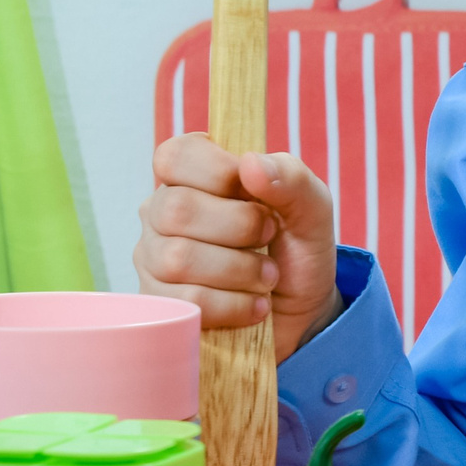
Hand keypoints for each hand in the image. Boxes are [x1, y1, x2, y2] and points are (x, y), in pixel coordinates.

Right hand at [133, 133, 343, 362]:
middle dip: (240, 227)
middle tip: (270, 237)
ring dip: (241, 270)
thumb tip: (250, 163)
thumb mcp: (311, 207)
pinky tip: (255, 304)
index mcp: (194, 175)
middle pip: (176, 209)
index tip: (254, 192)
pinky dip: (234, 305)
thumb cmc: (297, 248)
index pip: (174, 156)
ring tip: (268, 276)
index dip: (217, 172)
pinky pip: (186, 302)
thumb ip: (291, 178)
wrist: (300, 310)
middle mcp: (162, 212)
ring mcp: (154, 258)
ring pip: (178, 259)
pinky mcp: (160, 303)